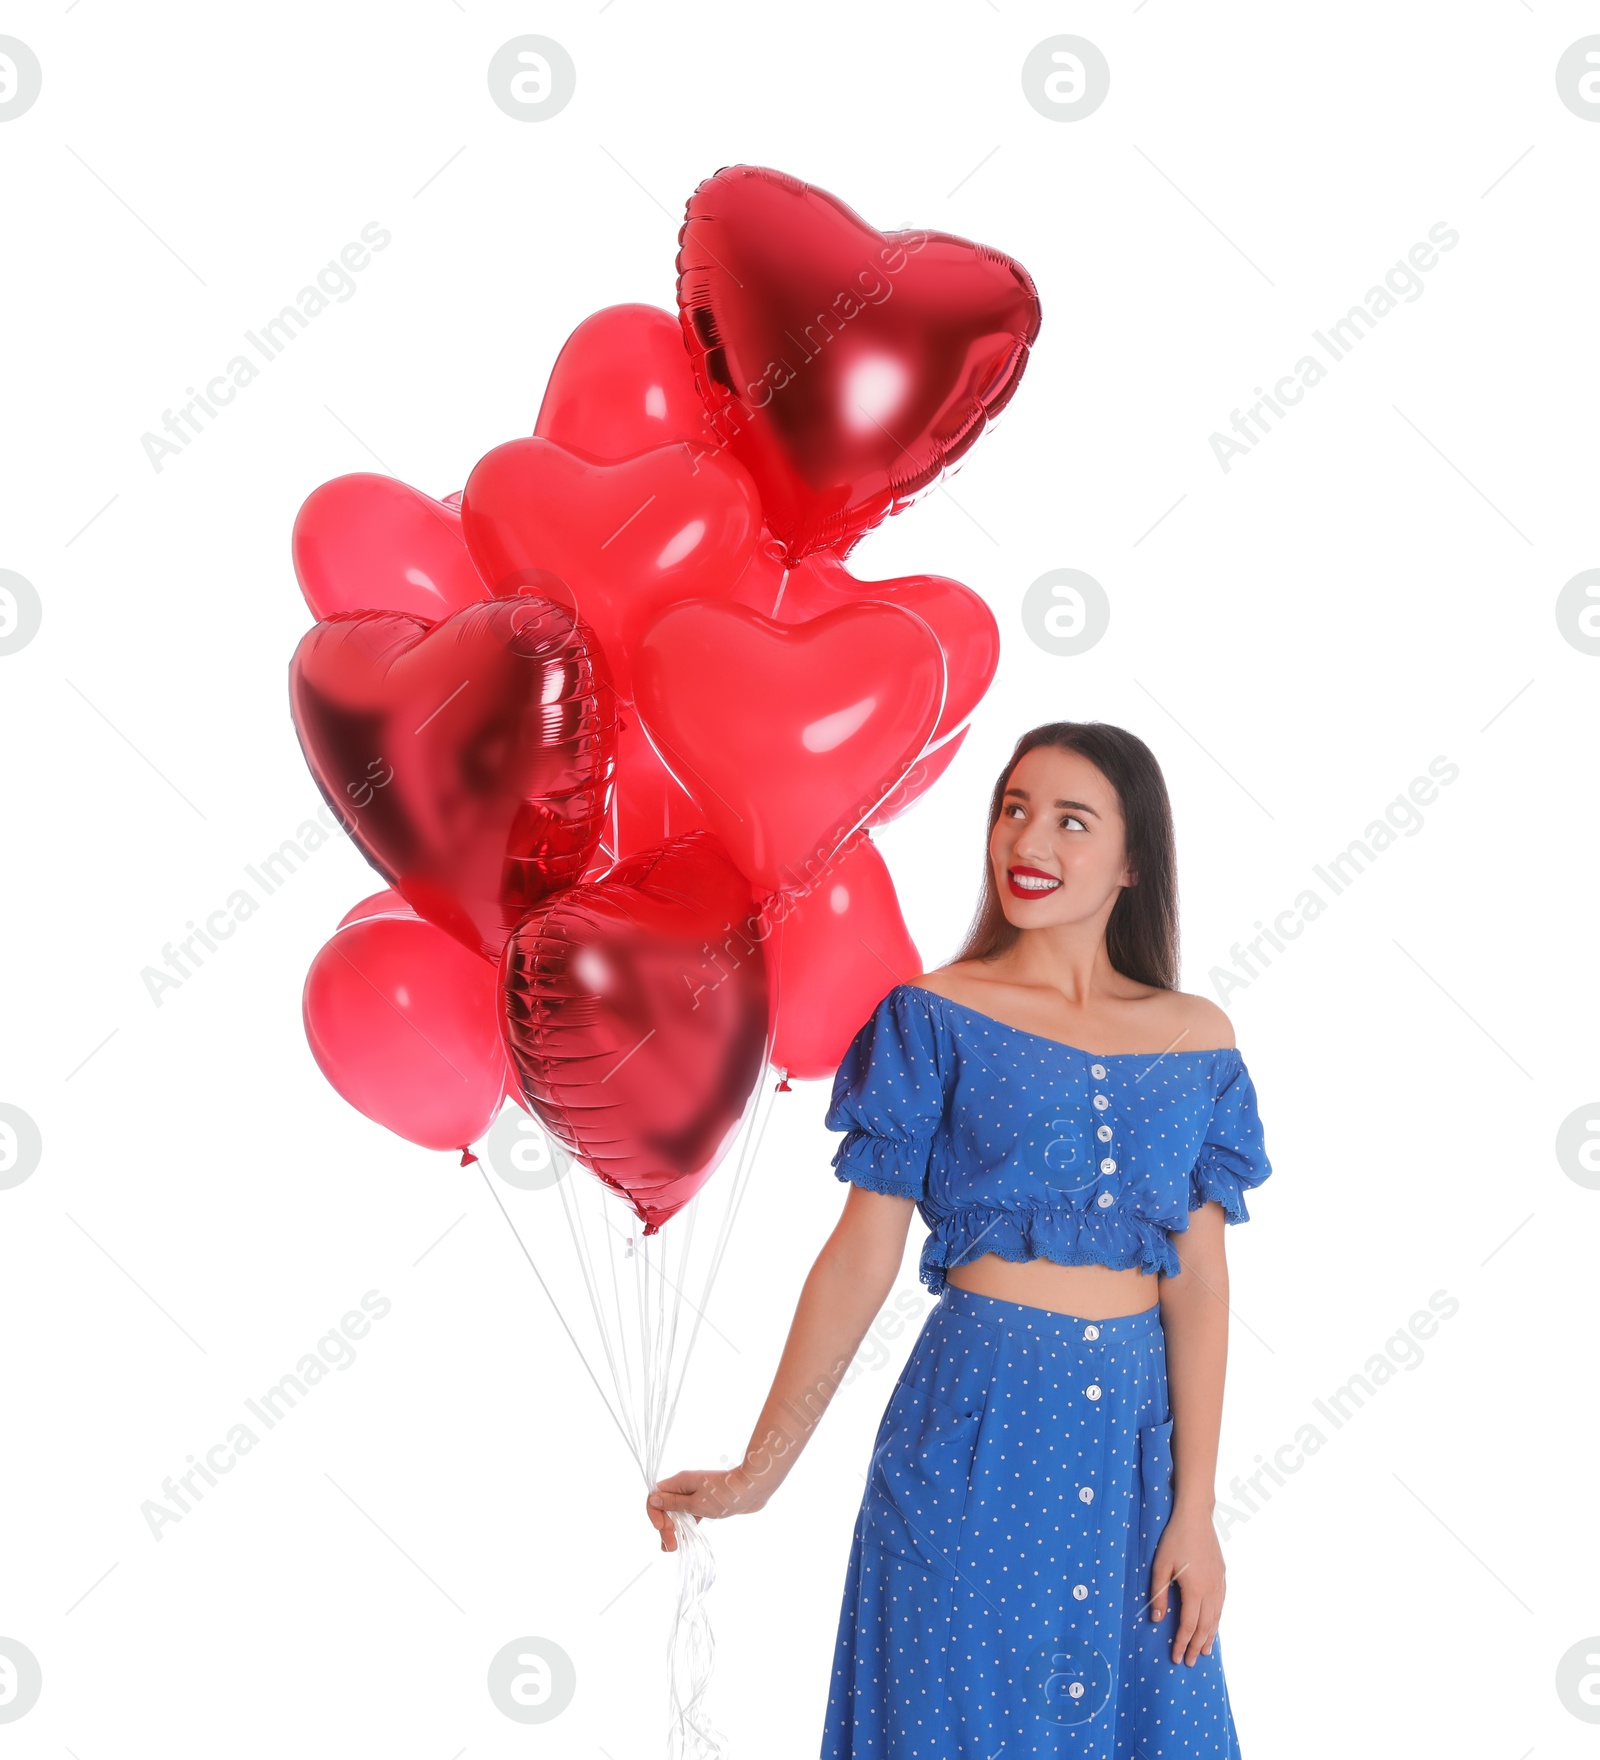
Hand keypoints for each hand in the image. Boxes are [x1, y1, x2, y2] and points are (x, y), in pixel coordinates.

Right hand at [645, 1466, 766, 1551]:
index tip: (662, 1529)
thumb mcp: (696, 1503)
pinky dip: (685, 1527)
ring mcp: (695, 1494)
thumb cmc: (724, 1495)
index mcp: (679, 1482)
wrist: (753, 1489)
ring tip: (673, 1549)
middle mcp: (684, 1486)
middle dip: (665, 1527)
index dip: (654, 1514)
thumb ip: (674, 1504)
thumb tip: (652, 1499)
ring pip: (676, 1513)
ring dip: (673, 1530)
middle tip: (671, 1547)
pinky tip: (683, 1541)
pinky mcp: (705, 1503)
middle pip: (664, 1507)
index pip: (655, 1496)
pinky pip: (689, 1516)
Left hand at [1147, 1506, 1225, 1664]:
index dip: (1182, 1643)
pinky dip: (1216, 1620)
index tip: (1177, 1657)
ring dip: (1209, 1636)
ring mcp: (1219, 1583)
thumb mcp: (1160, 1565)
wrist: (1196, 1517)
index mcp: (1195, 1590)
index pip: (1188, 1626)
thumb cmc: (1174, 1539)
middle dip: (1196, 1646)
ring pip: (1216, 1618)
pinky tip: (1213, 1625)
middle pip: (1204, 1627)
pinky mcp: (1222, 1576)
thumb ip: (1159, 1594)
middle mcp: (1211, 1591)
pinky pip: (1221, 1605)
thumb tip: (1157, 1619)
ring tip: (1204, 1651)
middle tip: (1190, 1662)